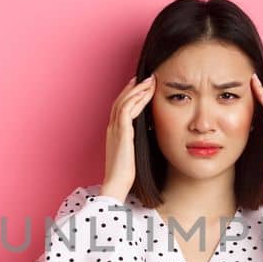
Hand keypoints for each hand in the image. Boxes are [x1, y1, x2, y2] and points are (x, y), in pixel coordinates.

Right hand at [101, 74, 154, 198]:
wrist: (116, 184)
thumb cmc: (125, 174)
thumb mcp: (132, 154)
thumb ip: (136, 142)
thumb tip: (149, 135)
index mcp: (114, 132)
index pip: (120, 107)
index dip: (129, 94)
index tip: (140, 86)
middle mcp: (112, 128)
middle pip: (121, 100)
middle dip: (133, 87)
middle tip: (146, 77)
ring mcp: (115, 129)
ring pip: (124, 101)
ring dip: (138, 89)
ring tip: (150, 80)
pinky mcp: (122, 133)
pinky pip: (127, 110)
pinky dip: (136, 99)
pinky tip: (146, 93)